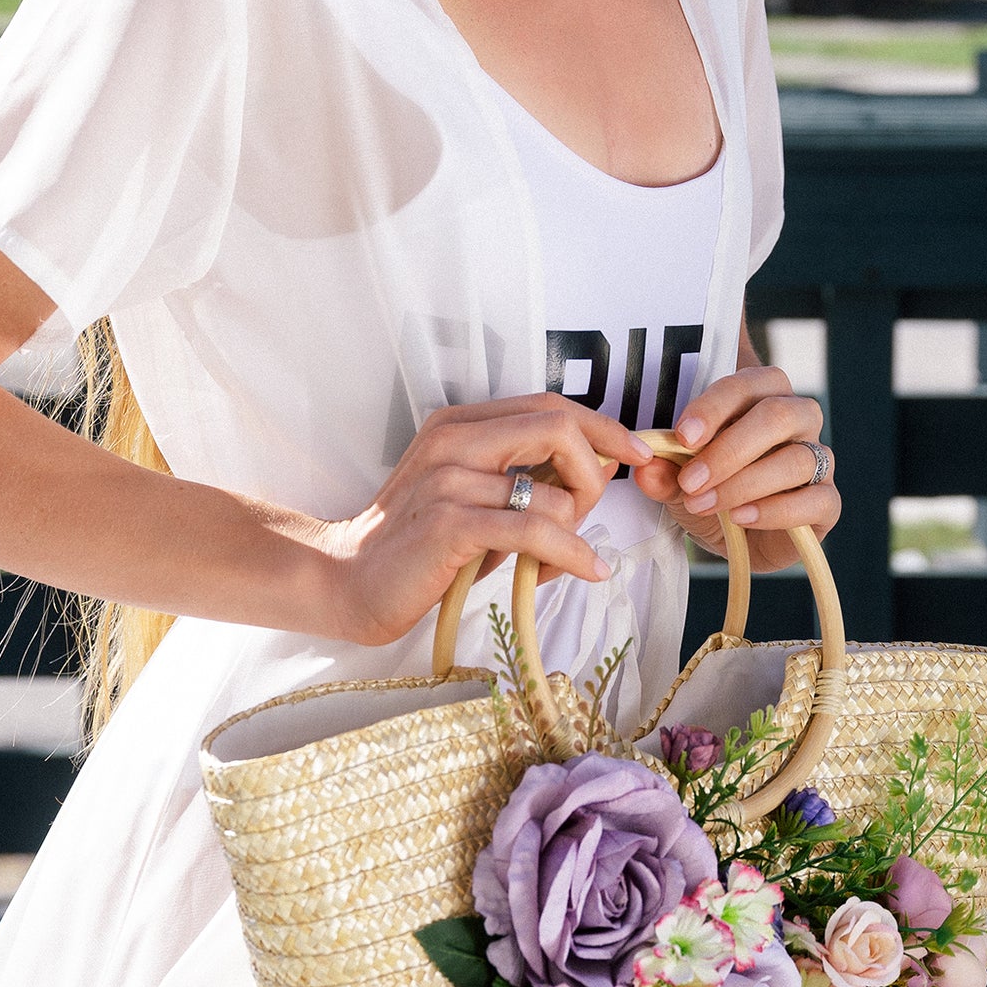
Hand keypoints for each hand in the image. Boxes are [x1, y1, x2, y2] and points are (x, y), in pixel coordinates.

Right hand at [320, 394, 649, 649]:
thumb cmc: (420, 546)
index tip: (637, 453)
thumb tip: (599, 468)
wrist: (349, 580)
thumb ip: (523, 476)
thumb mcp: (473, 496)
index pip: (550, 406)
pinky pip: (536, 531)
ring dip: (575, 531)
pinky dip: (572, 553)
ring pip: (554, 492)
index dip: (604, 426)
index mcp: (460, 424)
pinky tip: (585, 569)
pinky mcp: (450, 524)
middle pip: (559, 429)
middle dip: (597, 473)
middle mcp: (454, 440)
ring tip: (558, 557)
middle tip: (592, 513)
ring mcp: (450, 480)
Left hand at [631, 363, 839, 572]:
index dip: (715, 407)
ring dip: (744, 483)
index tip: (683, 436)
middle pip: (778, 414)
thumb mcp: (678, 482)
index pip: (747, 384)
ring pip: (796, 459)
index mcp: (763, 397)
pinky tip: (742, 518)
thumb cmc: (710, 492)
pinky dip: (776, 510)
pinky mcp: (827, 503)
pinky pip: (817, 499)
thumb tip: (646, 466)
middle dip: (729, 448)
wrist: (735, 540)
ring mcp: (817, 461)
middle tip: (690, 480)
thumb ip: (665, 471)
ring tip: (705, 503)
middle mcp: (797, 421)